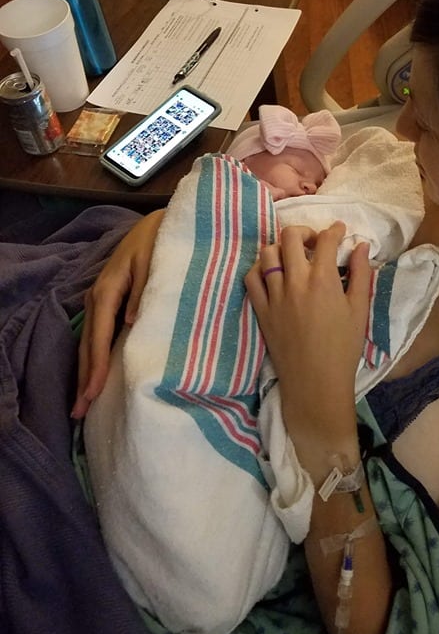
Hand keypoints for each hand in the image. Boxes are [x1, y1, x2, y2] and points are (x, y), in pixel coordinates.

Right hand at [71, 209, 163, 418]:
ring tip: (83, 402)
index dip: (96, 365)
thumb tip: (130, 323)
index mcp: (110, 287)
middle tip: (79, 412)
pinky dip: (96, 356)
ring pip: (91, 341)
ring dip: (86, 371)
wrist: (164, 221)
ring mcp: (104, 298)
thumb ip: (146, 289)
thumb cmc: (164, 239)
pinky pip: (100, 333)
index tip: (93, 393)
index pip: (100, 334)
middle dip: (83, 378)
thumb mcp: (157, 259)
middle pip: (88, 343)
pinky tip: (98, 374)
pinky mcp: (112, 300)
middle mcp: (101, 295)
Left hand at [245, 221, 370, 463]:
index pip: (325, 240)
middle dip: (305, 232)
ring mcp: (274, 295)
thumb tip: (360, 245)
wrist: (316, 383)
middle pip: (290, 237)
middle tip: (315, 243)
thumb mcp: (359, 310)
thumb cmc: (343, 348)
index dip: (334, 230)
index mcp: (323, 280)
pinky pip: (251, 278)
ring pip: (267, 253)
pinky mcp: (261, 309)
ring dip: (281, 248)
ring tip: (293, 257)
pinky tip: (273, 273)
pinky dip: (260, 268)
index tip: (339, 232)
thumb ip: (360, 274)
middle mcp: (295, 282)